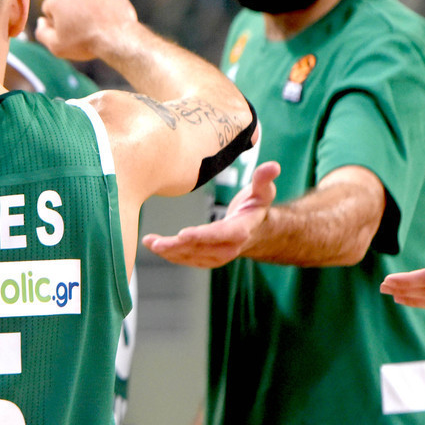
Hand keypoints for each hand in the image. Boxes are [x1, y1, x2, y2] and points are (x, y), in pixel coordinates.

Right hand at [35, 0, 138, 61]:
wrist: (117, 39)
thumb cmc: (84, 43)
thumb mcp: (55, 46)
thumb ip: (41, 32)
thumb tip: (41, 21)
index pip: (50, 8)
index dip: (56, 22)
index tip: (67, 31)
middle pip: (68, 0)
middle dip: (72, 11)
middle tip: (82, 29)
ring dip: (88, 7)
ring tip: (96, 25)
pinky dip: (103, 4)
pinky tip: (106, 18)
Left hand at [142, 161, 279, 266]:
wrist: (258, 232)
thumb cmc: (256, 206)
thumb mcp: (263, 192)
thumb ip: (264, 180)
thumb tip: (274, 166)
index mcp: (241, 230)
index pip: (221, 234)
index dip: (203, 236)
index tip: (183, 234)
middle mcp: (229, 247)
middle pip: (201, 249)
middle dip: (177, 247)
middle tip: (155, 242)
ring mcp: (218, 256)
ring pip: (191, 257)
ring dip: (169, 252)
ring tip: (150, 243)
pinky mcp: (208, 259)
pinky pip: (188, 259)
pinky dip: (171, 254)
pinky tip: (154, 245)